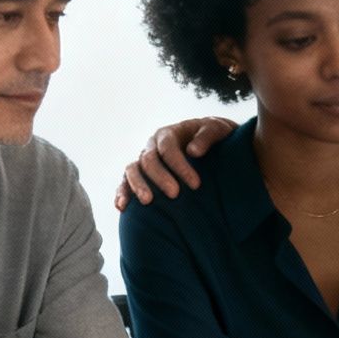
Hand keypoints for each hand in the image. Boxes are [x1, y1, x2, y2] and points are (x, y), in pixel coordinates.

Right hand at [113, 116, 237, 209]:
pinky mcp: (139, 176)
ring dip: (138, 186)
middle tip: (175, 194)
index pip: (168, 148)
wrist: (210, 147)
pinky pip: (125, 183)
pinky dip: (121, 193)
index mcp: (168, 134)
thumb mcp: (217, 130)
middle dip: (161, 177)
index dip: (180, 165)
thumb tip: (193, 151)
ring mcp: (143, 161)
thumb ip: (206, 137)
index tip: (196, 184)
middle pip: (149, 160)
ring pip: (132, 170)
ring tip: (148, 201)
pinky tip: (122, 207)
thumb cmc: (214, 137)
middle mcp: (152, 146)